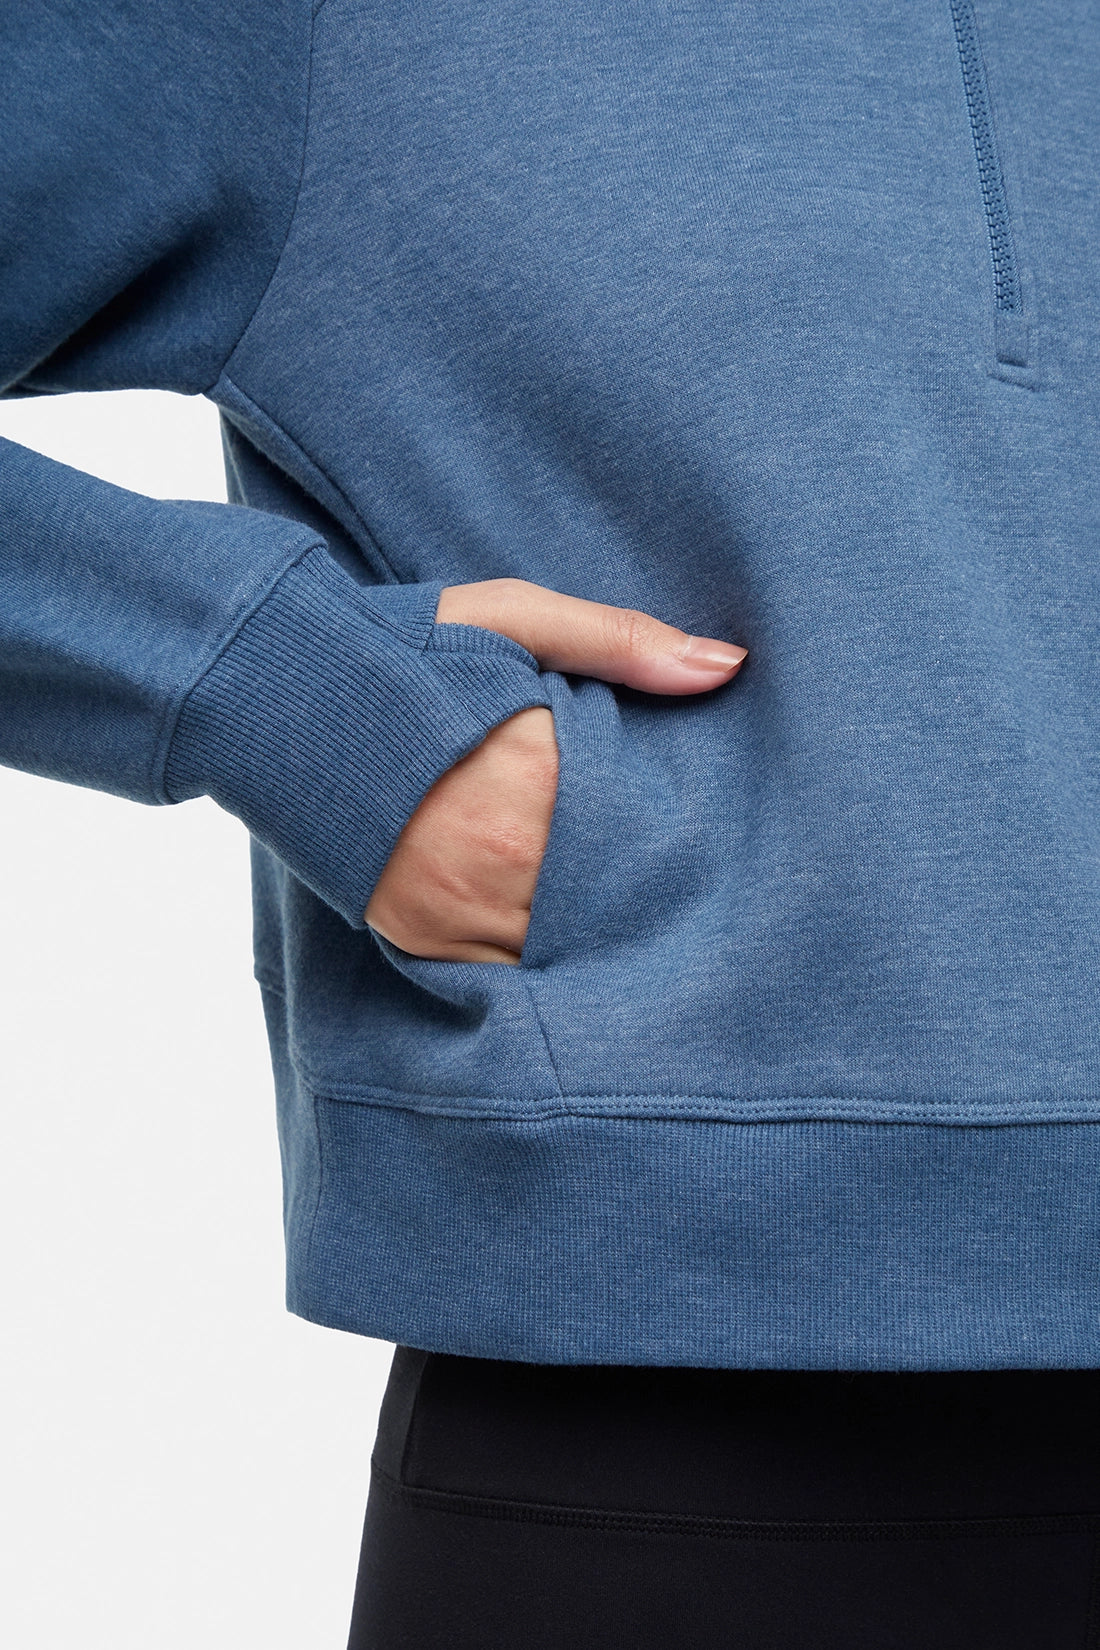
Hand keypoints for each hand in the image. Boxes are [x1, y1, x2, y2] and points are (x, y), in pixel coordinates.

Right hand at [364, 579, 745, 962]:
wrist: (271, 693)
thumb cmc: (401, 648)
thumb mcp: (511, 618)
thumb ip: (620, 642)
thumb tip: (725, 667)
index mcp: (535, 770)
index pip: (642, 828)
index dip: (671, 834)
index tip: (693, 832)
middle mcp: (500, 852)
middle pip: (610, 897)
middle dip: (636, 889)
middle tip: (675, 884)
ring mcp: (455, 904)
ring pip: (564, 945)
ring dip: (589, 928)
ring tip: (610, 902)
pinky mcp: (419, 936)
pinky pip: (505, 969)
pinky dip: (533, 950)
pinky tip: (544, 916)